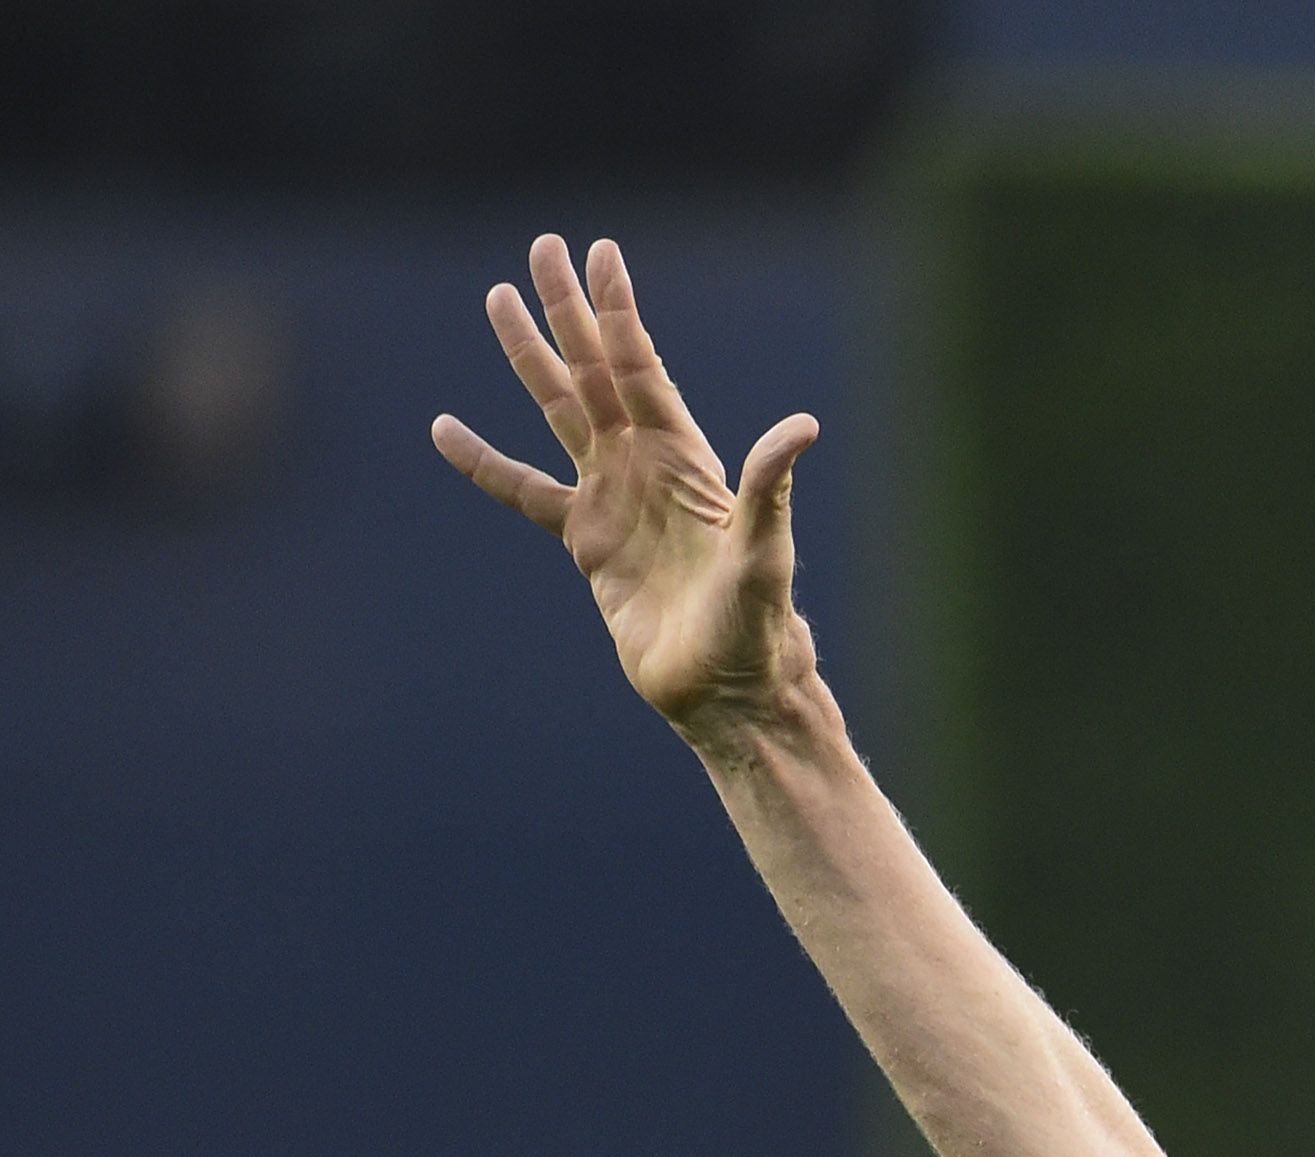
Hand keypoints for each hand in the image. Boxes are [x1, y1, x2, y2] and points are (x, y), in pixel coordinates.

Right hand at [431, 236, 821, 742]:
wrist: (725, 687)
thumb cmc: (757, 623)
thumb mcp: (766, 550)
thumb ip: (771, 486)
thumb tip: (802, 427)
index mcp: (685, 458)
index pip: (643, 366)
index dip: (620, 311)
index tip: (602, 253)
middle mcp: (645, 466)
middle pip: (597, 370)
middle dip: (570, 310)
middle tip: (542, 244)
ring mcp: (613, 499)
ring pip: (560, 411)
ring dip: (531, 357)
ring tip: (499, 299)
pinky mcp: (587, 542)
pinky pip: (523, 490)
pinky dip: (485, 462)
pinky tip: (446, 428)